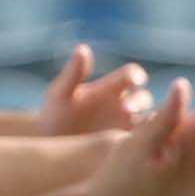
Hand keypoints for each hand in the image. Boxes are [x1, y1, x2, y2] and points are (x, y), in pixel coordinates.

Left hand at [5, 46, 154, 139]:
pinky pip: (141, 143)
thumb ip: (73, 73)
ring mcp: (126, 126)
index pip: (131, 74)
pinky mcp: (126, 146)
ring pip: (147, 122)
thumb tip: (82, 48)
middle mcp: (123, 104)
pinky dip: (145, 142)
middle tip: (126, 110)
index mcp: (110, 86)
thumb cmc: (53, 116)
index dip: (135, 76)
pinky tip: (138, 147)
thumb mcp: (60, 95)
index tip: (134, 81)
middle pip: (143, 98)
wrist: (47, 147)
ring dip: (147, 124)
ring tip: (139, 130)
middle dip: (138, 102)